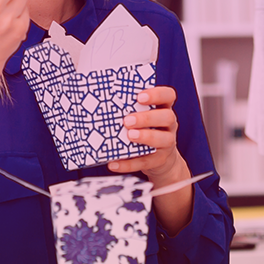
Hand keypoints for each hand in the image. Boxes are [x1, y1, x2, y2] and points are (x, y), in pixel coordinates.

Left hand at [111, 86, 194, 234]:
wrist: (164, 168)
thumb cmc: (146, 139)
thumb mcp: (143, 124)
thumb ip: (130, 114)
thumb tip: (94, 101)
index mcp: (165, 114)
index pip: (169, 97)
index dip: (157, 94)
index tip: (140, 95)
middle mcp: (169, 129)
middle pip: (167, 119)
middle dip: (148, 118)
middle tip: (128, 119)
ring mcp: (167, 147)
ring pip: (162, 140)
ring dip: (144, 138)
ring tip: (127, 138)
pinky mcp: (159, 165)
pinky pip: (144, 164)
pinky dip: (127, 164)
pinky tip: (112, 163)